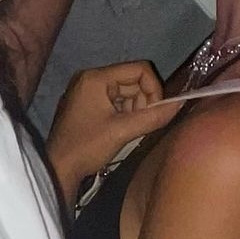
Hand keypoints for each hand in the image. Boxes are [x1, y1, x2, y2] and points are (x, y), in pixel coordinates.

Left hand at [46, 61, 183, 205]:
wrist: (58, 168)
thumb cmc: (86, 147)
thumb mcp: (123, 131)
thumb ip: (153, 116)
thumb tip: (180, 103)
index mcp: (95, 78)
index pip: (139, 69)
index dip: (154, 88)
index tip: (157, 111)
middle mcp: (90, 79)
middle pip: (133, 80)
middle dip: (144, 101)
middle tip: (141, 124)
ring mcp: (87, 91)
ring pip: (127, 92)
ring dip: (135, 109)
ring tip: (129, 129)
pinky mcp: (87, 105)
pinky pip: (115, 101)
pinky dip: (125, 114)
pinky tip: (121, 130)